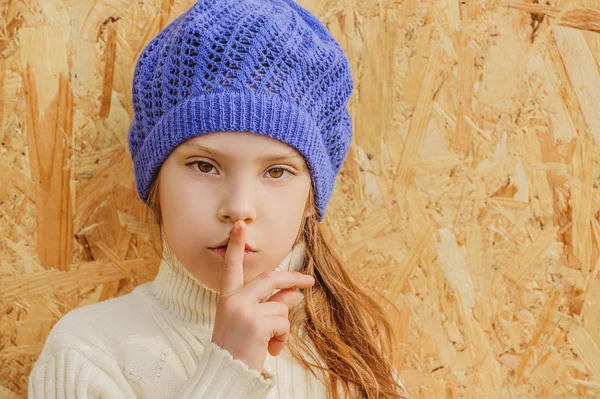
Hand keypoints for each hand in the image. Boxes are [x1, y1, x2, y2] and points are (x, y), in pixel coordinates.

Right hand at [210, 220, 314, 374]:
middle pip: (270, 279)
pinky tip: (270, 350)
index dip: (235, 246)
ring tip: (269, 344)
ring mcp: (244, 311)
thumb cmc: (237, 352)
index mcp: (227, 300)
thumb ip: (269, 304)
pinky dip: (283, 338)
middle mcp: (233, 301)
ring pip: (281, 306)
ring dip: (282, 326)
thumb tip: (292, 291)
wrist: (226, 378)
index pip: (231, 268)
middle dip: (293, 278)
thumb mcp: (250, 325)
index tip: (240, 225)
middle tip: (309, 280)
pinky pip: (284, 323)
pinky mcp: (256, 323)